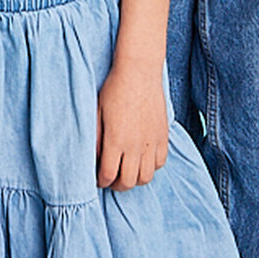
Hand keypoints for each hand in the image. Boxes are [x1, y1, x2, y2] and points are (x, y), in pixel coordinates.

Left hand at [96, 60, 167, 189]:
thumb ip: (95, 137)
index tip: (99, 178)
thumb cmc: (114, 89)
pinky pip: (160, 163)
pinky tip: (143, 160)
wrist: (138, 72)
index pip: (108, 175)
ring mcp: (151, 143)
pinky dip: (151, 167)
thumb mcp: (97, 111)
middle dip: (117, 185)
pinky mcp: (163, 137)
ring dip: (135, 179)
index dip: (102, 181)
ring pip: (146, 177)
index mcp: (115, 140)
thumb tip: (95, 158)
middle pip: (128, 183)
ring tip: (127, 171)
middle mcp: (135, 146)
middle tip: (112, 179)